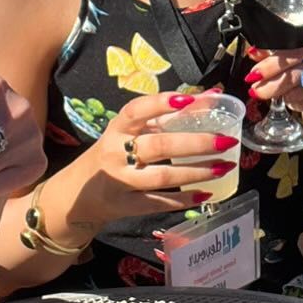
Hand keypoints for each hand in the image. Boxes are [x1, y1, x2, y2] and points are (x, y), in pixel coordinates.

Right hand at [69, 91, 241, 222]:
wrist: (77, 193)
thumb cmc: (114, 153)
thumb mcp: (131, 132)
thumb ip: (167, 116)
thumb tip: (213, 97)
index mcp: (118, 127)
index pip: (137, 111)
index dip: (161, 104)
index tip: (188, 99)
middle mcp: (116, 152)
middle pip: (159, 145)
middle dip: (195, 143)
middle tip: (226, 141)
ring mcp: (120, 181)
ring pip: (163, 176)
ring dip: (197, 172)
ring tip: (224, 166)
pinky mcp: (126, 206)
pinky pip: (159, 202)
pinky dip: (185, 199)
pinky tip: (207, 194)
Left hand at [245, 33, 302, 110]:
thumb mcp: (290, 44)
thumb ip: (271, 48)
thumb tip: (254, 53)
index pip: (291, 54)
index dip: (270, 66)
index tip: (254, 75)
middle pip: (295, 76)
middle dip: (271, 86)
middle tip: (256, 91)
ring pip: (299, 92)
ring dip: (281, 95)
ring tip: (271, 93)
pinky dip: (292, 102)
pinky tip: (288, 96)